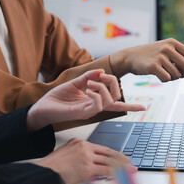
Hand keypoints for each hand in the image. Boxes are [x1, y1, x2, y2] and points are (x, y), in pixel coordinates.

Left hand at [26, 69, 144, 131]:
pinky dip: (96, 94)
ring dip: (102, 87)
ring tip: (89, 83)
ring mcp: (90, 110)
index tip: (141, 103)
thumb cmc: (57, 98)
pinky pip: (98, 104)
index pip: (117, 104)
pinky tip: (88, 90)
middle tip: (101, 76)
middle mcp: (95, 106)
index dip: (133, 106)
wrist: (42, 107)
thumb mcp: (74, 83)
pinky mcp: (83, 113)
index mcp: (96, 100)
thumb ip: (88, 76)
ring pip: (109, 100)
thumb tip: (101, 71)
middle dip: (112, 82)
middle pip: (116, 97)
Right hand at [34, 138, 136, 183]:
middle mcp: (84, 147)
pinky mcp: (87, 167)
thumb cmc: (51, 168)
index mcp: (79, 142)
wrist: (43, 173)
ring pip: (109, 162)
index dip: (113, 153)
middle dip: (121, 158)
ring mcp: (86, 157)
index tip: (120, 156)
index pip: (101, 148)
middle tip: (129, 162)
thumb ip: (80, 159)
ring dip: (122, 167)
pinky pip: (105, 171)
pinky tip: (122, 175)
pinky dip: (116, 174)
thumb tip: (94, 168)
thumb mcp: (66, 156)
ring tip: (131, 169)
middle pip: (108, 153)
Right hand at [110, 38, 183, 80]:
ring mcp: (160, 56)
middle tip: (176, 74)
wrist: (130, 57)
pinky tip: (157, 75)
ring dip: (172, 78)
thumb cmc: (150, 56)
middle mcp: (167, 48)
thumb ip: (178, 57)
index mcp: (172, 42)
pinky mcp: (153, 66)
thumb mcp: (164, 51)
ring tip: (163, 72)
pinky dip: (164, 80)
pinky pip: (167, 79)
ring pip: (177, 75)